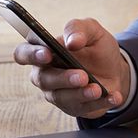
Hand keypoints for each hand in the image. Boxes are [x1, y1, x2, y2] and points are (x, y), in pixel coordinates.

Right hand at [11, 17, 130, 118]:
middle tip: (82, 75)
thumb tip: (71, 42)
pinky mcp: (74, 107)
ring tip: (97, 89)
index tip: (47, 53)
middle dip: (63, 78)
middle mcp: (46, 75)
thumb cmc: (95, 48)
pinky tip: (114, 96)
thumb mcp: (92, 31)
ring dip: (80, 94)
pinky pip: (84, 108)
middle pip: (44, 79)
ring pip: (62, 97)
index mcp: (43, 51)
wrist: (114, 69)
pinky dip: (101, 102)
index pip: (23, 54)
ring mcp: (58, 94)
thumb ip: (79, 29)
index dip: (31, 55)